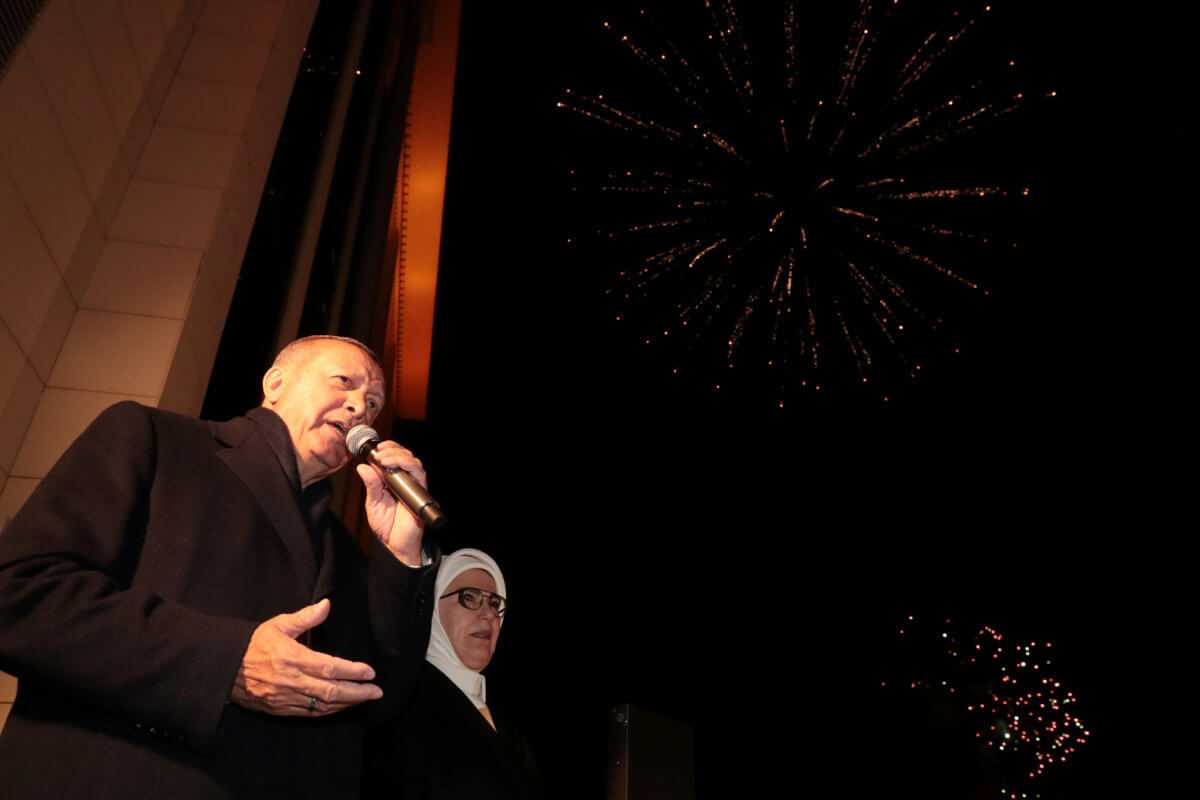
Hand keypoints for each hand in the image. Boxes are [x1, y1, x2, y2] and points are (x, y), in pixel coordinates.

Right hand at [230, 599, 381, 716]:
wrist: (224, 667)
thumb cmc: (254, 643)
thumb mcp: (279, 624)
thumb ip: (306, 617)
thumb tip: (327, 605)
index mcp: (292, 657)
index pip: (330, 666)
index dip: (352, 671)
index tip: (370, 672)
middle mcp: (291, 680)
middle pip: (331, 691)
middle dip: (358, 692)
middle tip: (377, 691)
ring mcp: (285, 697)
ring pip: (322, 706)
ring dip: (347, 704)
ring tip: (365, 698)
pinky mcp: (279, 709)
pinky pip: (309, 714)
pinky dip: (328, 711)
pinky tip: (341, 707)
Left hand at [355, 441, 425, 564]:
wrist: (395, 544)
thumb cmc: (386, 525)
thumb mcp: (373, 502)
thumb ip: (371, 484)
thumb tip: (363, 467)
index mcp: (393, 481)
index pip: (394, 457)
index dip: (387, 449)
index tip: (376, 448)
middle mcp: (405, 481)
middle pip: (405, 455)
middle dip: (392, 449)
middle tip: (379, 453)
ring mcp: (414, 486)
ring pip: (413, 461)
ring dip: (398, 456)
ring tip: (384, 459)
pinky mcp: (420, 493)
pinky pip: (420, 474)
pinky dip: (408, 466)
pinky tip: (395, 467)